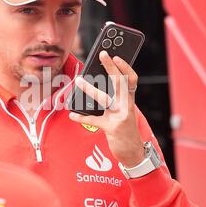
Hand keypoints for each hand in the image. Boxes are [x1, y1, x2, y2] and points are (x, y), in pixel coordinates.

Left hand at [69, 50, 144, 166]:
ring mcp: (120, 116)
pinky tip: (72, 115)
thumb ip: (114, 100)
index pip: (131, 79)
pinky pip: (94, 120)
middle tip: (103, 54)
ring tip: (78, 81)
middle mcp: (127, 106)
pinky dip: (81, 117)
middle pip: (120, 82)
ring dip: (90, 89)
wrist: (133, 152)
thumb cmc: (125, 130)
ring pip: (105, 98)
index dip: (125, 67)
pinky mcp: (112, 128)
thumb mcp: (124, 113)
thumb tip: (95, 86)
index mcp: (129, 100)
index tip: (116, 56)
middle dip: (111, 67)